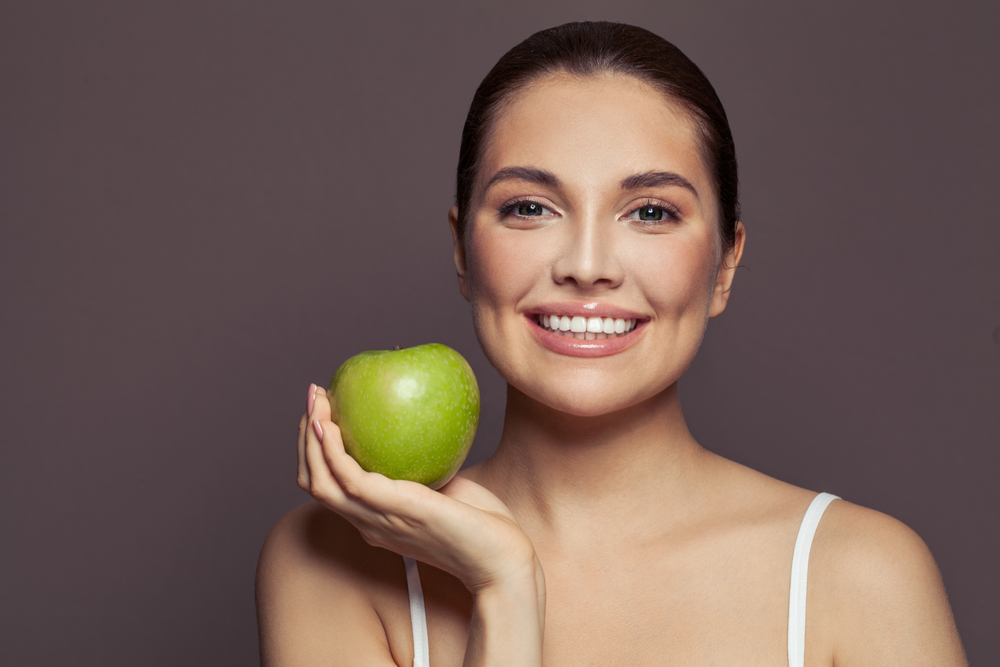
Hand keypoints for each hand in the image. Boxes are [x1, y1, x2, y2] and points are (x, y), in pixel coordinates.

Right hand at [297, 384, 537, 592]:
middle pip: (314, 481)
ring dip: (311, 438)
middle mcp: (368, 522)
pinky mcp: (395, 510)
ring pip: (321, 481)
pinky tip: (332, 424)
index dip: (316, 449)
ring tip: (316, 399)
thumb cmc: (481, 525)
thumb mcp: (445, 489)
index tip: (324, 409)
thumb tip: (419, 426)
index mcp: (376, 519)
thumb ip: (425, 469)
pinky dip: (332, 452)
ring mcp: (378, 520)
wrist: (501, 562)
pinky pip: (350, 480)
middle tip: (313, 395)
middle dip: (304, 436)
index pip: (329, 485)